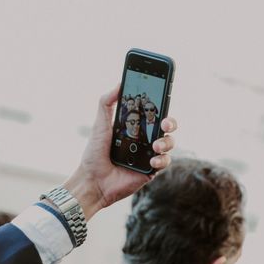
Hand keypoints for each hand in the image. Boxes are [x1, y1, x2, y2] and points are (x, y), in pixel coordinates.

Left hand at [64, 86, 176, 219]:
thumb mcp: (100, 124)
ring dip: (166, 142)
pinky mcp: (151, 170)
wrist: (92, 180)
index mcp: (135, 127)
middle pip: (166, 127)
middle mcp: (144, 139)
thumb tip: (119, 83)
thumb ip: (106, 102)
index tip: (163, 98)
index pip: (153, 113)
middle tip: (165, 123)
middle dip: (170, 122)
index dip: (161, 105)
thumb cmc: (94, 153)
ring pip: (169, 143)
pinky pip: (164, 162)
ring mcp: (149, 155)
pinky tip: (152, 160)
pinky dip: (161, 160)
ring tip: (155, 145)